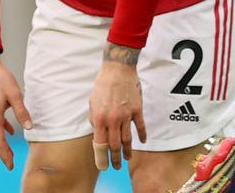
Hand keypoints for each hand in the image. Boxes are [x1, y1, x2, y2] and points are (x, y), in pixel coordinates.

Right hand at [0, 49, 31, 170]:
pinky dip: (2, 129)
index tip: (10, 164)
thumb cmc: (1, 78)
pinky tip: (10, 131)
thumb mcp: (15, 94)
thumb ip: (21, 111)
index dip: (4, 153)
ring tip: (10, 152)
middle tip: (10, 164)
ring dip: (2, 143)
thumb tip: (29, 127)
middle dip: (2, 152)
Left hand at [89, 43, 145, 170]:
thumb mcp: (92, 102)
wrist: (118, 69)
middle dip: (115, 158)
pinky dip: (141, 135)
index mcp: (99, 119)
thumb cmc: (102, 84)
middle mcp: (112, 120)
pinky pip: (140, 126)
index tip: (104, 165)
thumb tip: (97, 129)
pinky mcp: (137, 109)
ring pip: (127, 138)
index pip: (100, 144)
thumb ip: (94, 118)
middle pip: (115, 145)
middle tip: (116, 165)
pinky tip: (142, 142)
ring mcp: (126, 115)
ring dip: (127, 151)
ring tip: (128, 158)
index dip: (102, 157)